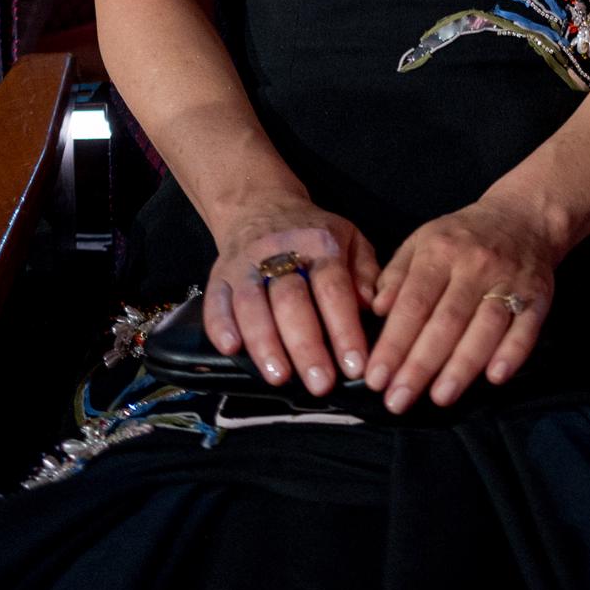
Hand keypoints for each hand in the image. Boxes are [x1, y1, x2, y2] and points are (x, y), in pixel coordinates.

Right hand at [204, 200, 381, 396]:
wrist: (261, 204)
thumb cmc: (314, 233)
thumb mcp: (351, 239)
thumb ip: (365, 271)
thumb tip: (373, 306)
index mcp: (320, 243)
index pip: (334, 289)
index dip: (344, 329)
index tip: (355, 366)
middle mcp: (280, 251)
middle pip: (292, 301)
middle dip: (306, 345)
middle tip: (320, 384)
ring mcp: (245, 262)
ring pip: (252, 303)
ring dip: (264, 343)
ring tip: (279, 378)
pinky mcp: (218, 274)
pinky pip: (215, 300)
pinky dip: (220, 325)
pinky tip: (231, 350)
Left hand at [365, 192, 559, 412]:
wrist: (525, 217)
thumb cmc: (463, 237)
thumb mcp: (422, 242)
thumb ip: (396, 275)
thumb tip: (376, 311)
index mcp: (440, 252)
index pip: (413, 304)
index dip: (393, 343)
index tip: (375, 378)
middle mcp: (475, 266)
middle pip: (446, 321)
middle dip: (420, 365)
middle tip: (399, 401)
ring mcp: (510, 281)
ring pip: (485, 327)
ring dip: (463, 366)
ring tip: (440, 397)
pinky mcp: (538, 296)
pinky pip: (526, 328)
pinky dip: (512, 353)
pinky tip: (495, 377)